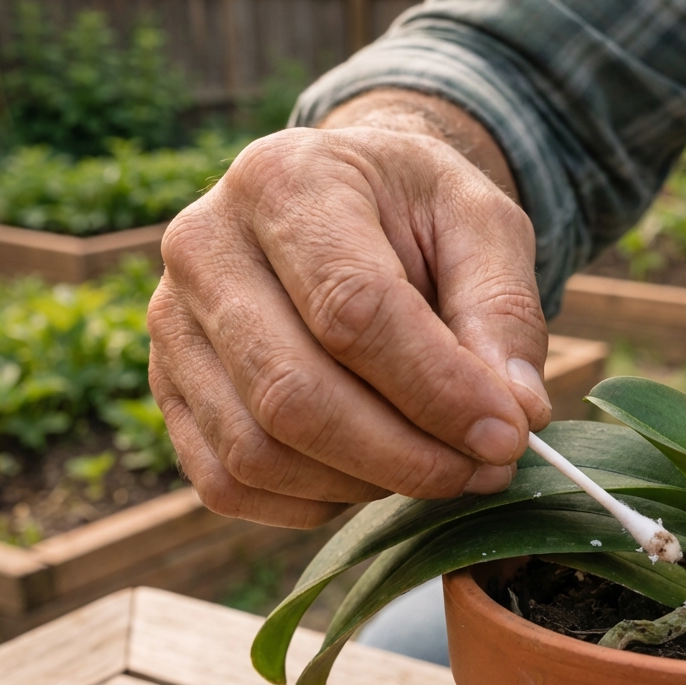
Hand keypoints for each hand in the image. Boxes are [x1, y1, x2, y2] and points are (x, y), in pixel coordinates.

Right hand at [148, 98, 550, 528]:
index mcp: (284, 182)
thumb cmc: (414, 210)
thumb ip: (504, 312)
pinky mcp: (168, 387)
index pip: (353, 311)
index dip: (437, 390)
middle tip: (484, 470)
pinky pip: (227, 483)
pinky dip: (311, 502)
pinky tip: (371, 475)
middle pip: (294, 394)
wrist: (340, 200)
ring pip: (257, 452)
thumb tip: (517, 416)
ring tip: (435, 465)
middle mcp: (205, 248)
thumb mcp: (481, 223)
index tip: (508, 436)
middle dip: (405, 457)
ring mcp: (171, 324)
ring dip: (364, 485)